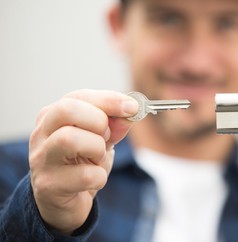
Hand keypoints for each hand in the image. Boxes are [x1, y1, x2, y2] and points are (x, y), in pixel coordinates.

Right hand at [29, 90, 137, 234]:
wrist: (66, 203)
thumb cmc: (82, 164)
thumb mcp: (101, 139)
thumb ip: (115, 124)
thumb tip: (131, 112)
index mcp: (53, 116)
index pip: (78, 96)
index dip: (109, 100)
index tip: (132, 107)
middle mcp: (41, 134)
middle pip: (67, 110)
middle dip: (98, 121)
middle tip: (106, 137)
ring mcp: (42, 159)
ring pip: (70, 139)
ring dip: (97, 149)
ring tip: (97, 158)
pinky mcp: (49, 185)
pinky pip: (85, 175)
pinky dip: (100, 177)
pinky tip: (94, 180)